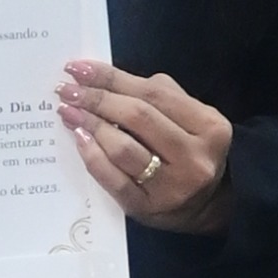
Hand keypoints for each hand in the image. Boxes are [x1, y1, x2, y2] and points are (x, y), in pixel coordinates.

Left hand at [58, 61, 232, 230]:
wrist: (205, 206)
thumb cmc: (191, 153)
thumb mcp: (192, 120)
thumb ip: (159, 96)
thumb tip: (106, 79)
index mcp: (210, 127)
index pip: (154, 93)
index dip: (113, 78)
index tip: (80, 68)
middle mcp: (195, 157)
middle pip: (137, 117)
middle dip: (97, 99)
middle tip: (67, 89)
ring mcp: (171, 187)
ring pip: (123, 148)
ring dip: (91, 125)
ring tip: (69, 110)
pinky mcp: (147, 208)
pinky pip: (113, 179)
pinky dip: (92, 156)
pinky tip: (79, 138)